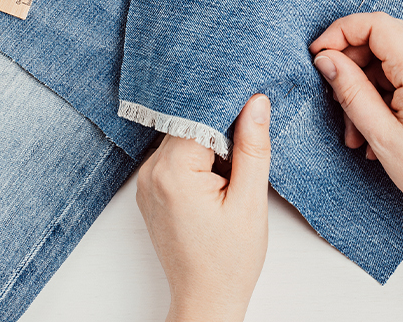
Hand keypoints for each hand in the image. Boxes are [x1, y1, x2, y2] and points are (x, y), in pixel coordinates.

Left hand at [136, 94, 271, 321]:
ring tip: (233, 171)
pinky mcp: (151, 190)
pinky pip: (176, 157)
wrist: (206, 299)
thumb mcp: (250, 200)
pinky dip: (199, 158)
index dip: (229, 107)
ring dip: (210, 143)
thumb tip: (256, 102)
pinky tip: (219, 179)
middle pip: (189, 123)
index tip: (253, 104)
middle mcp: (151, 173)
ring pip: (183, 137)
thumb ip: (252, 147)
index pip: (200, 113)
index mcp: (174, 172)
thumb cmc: (230, 260)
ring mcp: (147, 182)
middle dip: (221, 126)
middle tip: (248, 146)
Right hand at [308, 12, 402, 226]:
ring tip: (356, 128)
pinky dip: (387, 90)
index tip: (319, 53)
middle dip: (352, 62)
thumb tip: (327, 59)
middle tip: (334, 94)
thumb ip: (350, 90)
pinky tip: (377, 125)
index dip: (341, 32)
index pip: (376, 25)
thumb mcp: (382, 135)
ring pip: (395, 56)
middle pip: (385, 35)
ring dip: (368, 83)